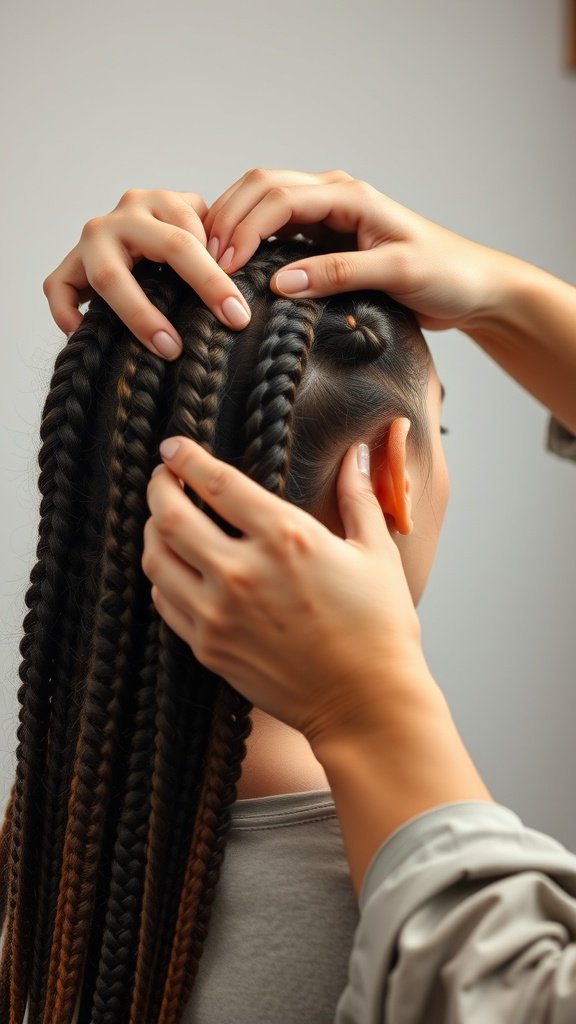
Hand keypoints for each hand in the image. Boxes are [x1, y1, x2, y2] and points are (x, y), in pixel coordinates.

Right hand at [42, 189, 251, 358]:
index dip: (219, 275)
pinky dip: (67, 314)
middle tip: (227, 324)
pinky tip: (87, 337)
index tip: (240, 315)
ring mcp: (90, 240)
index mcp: (159, 203)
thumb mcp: (200, 233)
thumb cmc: (176, 248)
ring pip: (109, 275)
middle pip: (165, 247)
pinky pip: (58, 288)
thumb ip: (220, 247)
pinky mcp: (66, 266)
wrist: (129, 244)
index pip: (195, 234)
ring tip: (169, 348)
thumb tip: (248, 293)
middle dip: (201, 287)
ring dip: (140, 314)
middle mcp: (123, 216)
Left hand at [142, 437, 426, 748]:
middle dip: (158, 486)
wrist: (365, 703)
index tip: (174, 445)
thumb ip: (357, 497)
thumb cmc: (379, 628)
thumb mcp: (376, 552)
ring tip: (163, 518)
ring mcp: (219, 614)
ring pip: (157, 558)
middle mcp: (242, 572)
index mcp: (286, 539)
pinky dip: (162, 575)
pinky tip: (175, 566)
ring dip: (152, 530)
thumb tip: (355, 453)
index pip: (216, 483)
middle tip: (162, 475)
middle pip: (170, 516)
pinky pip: (165, 600)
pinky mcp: (209, 647)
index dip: (187, 458)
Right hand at [205, 167, 512, 331]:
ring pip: (266, 201)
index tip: (222, 263)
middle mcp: (335, 195)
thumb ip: (338, 275)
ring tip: (212, 260)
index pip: (280, 199)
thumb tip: (280, 282)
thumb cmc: (444, 274)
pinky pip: (279, 227)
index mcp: (350, 195)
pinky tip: (237, 262)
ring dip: (235, 224)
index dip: (245, 227)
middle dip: (228, 219)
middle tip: (206, 260)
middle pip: (263, 187)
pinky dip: (252, 238)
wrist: (472, 286)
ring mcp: (330, 213)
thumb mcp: (395, 274)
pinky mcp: (328, 236)